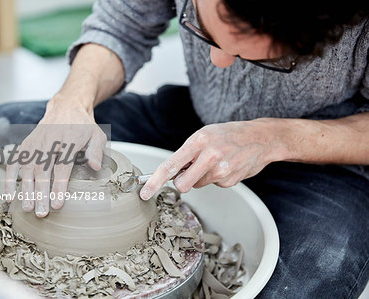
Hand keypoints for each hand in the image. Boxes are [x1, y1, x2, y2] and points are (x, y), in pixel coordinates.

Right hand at [5, 94, 106, 216]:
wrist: (67, 107)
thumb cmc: (83, 126)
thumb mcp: (97, 135)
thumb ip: (96, 151)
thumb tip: (95, 167)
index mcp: (68, 140)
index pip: (62, 167)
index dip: (58, 186)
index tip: (57, 204)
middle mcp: (49, 141)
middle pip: (42, 170)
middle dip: (40, 193)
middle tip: (41, 213)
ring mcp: (35, 143)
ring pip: (27, 168)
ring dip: (25, 189)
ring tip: (27, 208)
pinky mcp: (26, 144)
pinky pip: (14, 162)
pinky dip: (10, 178)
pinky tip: (10, 195)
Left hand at [140, 119, 283, 199]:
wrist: (261, 138)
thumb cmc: (229, 135)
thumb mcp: (204, 135)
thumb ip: (187, 153)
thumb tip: (170, 173)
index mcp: (198, 141)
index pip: (170, 165)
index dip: (154, 181)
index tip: (144, 192)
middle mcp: (209, 156)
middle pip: (182, 184)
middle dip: (182, 182)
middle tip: (192, 170)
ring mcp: (221, 170)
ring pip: (197, 184)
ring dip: (202, 176)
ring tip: (216, 161)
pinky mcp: (229, 181)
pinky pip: (212, 184)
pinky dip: (216, 178)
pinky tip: (227, 166)